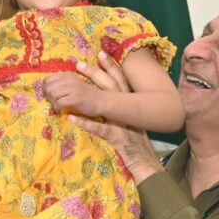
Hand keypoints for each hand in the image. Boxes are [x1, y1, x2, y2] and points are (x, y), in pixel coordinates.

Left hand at [43, 71, 100, 116]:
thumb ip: (62, 84)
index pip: (48, 80)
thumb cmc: (86, 95)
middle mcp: (69, 80)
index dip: (45, 89)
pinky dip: (57, 108)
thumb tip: (46, 88)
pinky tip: (60, 111)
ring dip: (53, 103)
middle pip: (48, 88)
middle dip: (48, 97)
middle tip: (54, 103)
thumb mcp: (73, 85)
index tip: (49, 96)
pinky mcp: (75, 98)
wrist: (101, 101)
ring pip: (53, 95)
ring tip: (57, 107)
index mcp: (67, 76)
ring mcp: (73, 88)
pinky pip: (59, 103)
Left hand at [67, 52, 163, 183]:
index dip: (111, 67)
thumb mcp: (132, 123)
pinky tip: (72, 118)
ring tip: (71, 87)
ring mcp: (123, 123)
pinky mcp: (117, 138)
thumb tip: (105, 101)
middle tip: (79, 64)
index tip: (100, 54)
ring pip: (106, 104)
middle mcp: (129, 111)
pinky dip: (86, 123)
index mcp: (133, 105)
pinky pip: (100, 129)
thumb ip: (122, 112)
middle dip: (97, 73)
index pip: (122, 81)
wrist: (147, 164)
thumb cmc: (138, 145)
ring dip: (88, 93)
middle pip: (113, 87)